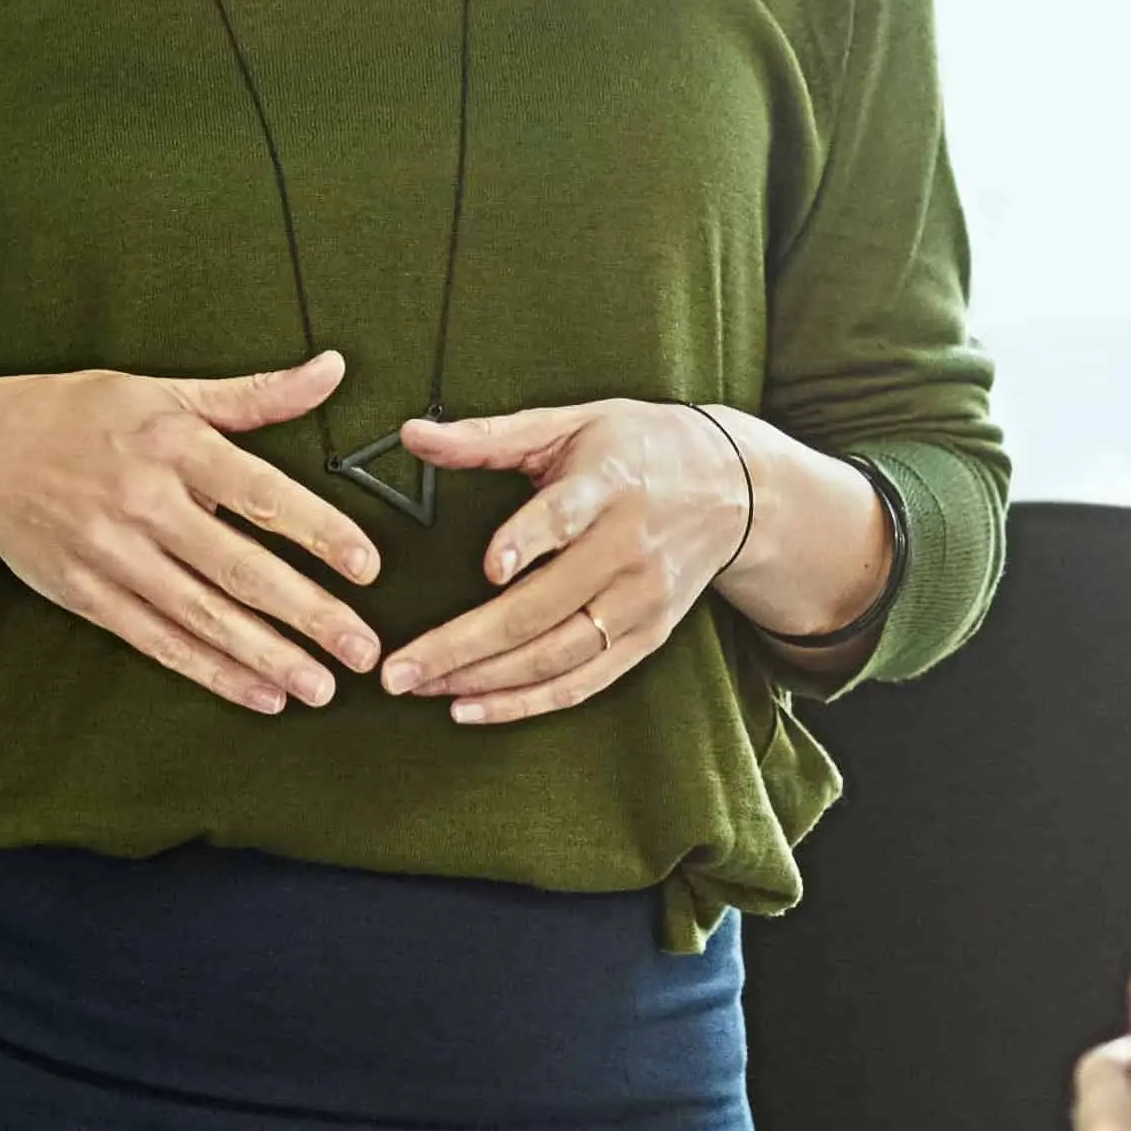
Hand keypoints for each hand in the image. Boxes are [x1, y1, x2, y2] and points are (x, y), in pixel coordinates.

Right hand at [0, 353, 385, 714]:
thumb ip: (254, 395)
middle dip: (307, 614)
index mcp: (172, 443)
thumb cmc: (81, 415)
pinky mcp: (88, 594)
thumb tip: (334, 369)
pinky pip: (159, 641)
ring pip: (201, 615)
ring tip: (319, 688)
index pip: (261, 493)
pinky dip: (211, 671)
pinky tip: (259, 694)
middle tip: (363, 651)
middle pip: (238, 568)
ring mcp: (112, 554)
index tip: (368, 567)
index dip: (318, 532)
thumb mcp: (165, 390)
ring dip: (265, 657)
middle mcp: (144, 502)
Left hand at [373, 395, 752, 722]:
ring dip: (482, 680)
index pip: (566, 516)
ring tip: (417, 687)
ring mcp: (641, 602)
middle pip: (542, 608)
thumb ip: (489, 436)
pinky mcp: (648, 638)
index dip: (529, 540)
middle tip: (395, 670)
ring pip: (556, 656)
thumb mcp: (570, 423)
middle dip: (462, 645)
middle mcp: (629, 550)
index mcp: (608, 486)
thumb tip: (410, 435)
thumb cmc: (635, 446)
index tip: (487, 567)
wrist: (736, 488)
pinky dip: (524, 703)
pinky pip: (581, 684)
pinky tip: (470, 707)